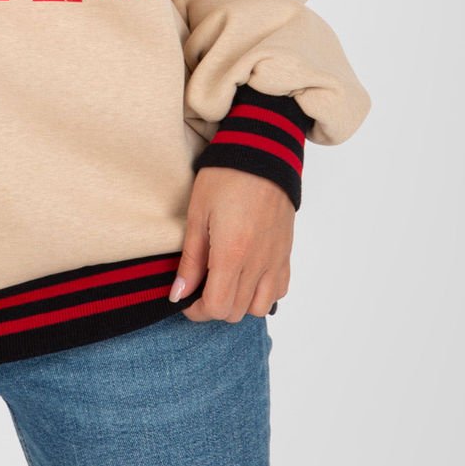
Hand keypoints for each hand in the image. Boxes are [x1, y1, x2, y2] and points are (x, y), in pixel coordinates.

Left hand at [170, 166, 294, 321]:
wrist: (262, 153)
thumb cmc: (226, 177)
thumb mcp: (198, 214)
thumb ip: (190, 260)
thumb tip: (178, 294)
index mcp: (233, 253)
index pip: (217, 307)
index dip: (197, 310)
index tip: (185, 299)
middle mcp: (258, 262)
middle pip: (236, 312)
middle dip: (213, 307)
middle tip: (199, 288)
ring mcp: (276, 259)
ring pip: (259, 307)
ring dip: (239, 303)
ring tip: (223, 282)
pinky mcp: (286, 252)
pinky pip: (279, 290)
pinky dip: (262, 292)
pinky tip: (247, 275)